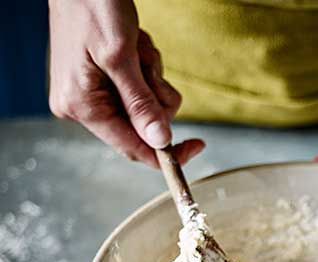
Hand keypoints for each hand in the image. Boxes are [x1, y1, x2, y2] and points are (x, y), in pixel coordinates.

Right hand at [48, 0, 203, 167]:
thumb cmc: (92, 4)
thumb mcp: (120, 56)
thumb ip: (141, 103)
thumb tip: (160, 141)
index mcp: (82, 107)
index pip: (133, 148)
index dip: (168, 153)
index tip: (197, 146)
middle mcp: (82, 107)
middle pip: (142, 126)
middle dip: (155, 95)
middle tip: (147, 64)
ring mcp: (91, 94)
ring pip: (145, 106)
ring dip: (152, 76)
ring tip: (136, 47)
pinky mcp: (100, 82)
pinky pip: (139, 89)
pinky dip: (145, 68)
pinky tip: (134, 46)